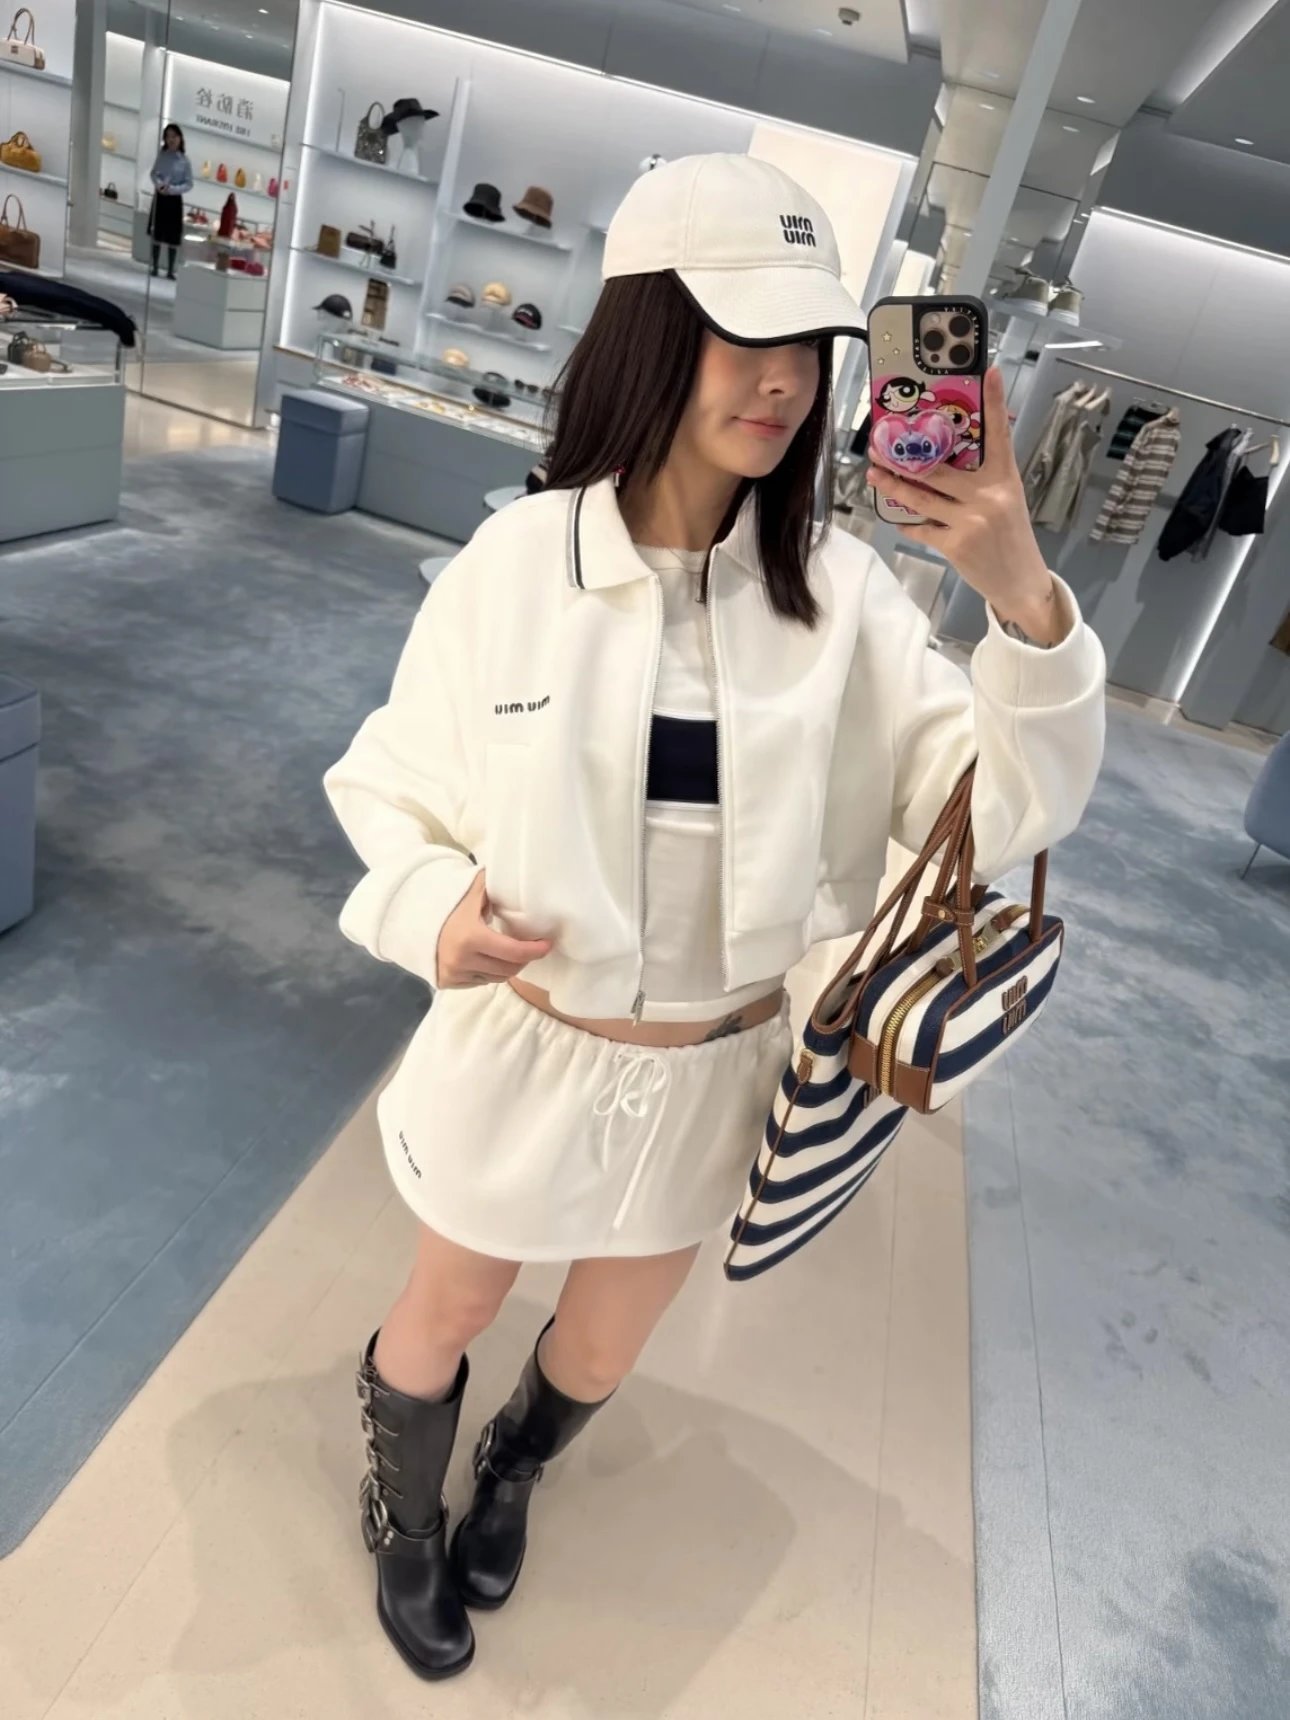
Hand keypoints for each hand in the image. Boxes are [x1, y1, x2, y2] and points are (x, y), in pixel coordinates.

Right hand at [436, 873, 552, 988]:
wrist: (414, 919)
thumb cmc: (449, 904)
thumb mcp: (472, 891)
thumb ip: (495, 883)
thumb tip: (520, 871)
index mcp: (471, 937)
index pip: (513, 952)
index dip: (535, 950)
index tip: (547, 944)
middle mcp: (462, 960)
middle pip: (508, 969)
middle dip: (524, 959)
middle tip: (531, 947)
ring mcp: (454, 974)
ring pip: (496, 978)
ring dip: (507, 967)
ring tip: (510, 952)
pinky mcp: (448, 983)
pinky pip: (480, 983)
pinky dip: (489, 973)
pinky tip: (489, 959)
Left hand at [869, 367, 1060, 639]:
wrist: (1021, 582)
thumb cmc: (1011, 537)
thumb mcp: (1008, 500)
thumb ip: (985, 478)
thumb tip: (951, 456)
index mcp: (1005, 478)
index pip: (1000, 434)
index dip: (995, 402)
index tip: (992, 372)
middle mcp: (988, 495)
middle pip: (937, 469)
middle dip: (903, 457)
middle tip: (878, 444)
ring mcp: (970, 520)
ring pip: (921, 498)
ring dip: (893, 486)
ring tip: (873, 475)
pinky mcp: (955, 545)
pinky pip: (922, 528)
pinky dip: (909, 524)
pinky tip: (899, 519)